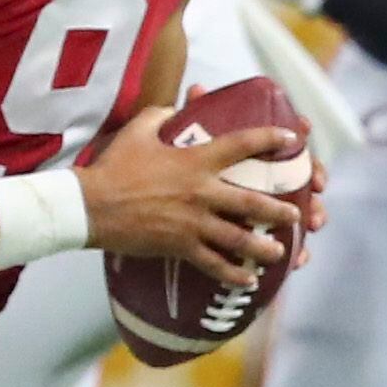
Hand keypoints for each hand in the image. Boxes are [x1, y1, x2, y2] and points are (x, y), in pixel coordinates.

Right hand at [79, 109, 310, 288]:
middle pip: (252, 202)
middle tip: (296, 216)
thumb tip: (174, 106)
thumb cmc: (112, 168)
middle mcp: (202, 192)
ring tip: (279, 252)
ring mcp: (192, 222)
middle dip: (279, 211)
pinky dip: (232, 274)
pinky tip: (247, 281)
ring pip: (239, 238)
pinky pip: (212, 263)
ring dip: (263, 247)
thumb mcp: (136, 132)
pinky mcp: (179, 245)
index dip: (270, 139)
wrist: (89, 206)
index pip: (242, 145)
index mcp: (195, 161)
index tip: (291, 139)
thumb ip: (159, 115)